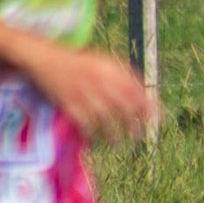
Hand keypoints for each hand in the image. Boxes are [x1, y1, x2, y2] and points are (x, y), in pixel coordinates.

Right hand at [19, 42, 156, 143]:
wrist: (45, 59)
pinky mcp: (68, 104)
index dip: (148, 106)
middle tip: (139, 135)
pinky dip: (91, 134)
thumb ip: (124, 74)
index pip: (135, 89)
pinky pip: (84, 123)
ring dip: (113, 133)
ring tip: (118, 142)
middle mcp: (99, 80)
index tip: (158, 118)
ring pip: (105, 117)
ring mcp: (83, 93)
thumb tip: (144, 92)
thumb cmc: (78, 62)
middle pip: (122, 105)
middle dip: (134, 122)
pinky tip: (95, 141)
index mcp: (111, 69)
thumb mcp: (104, 61)